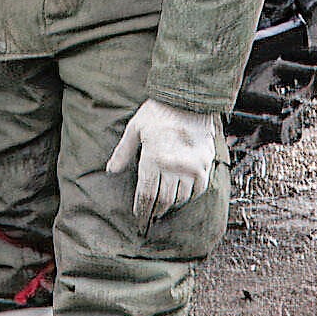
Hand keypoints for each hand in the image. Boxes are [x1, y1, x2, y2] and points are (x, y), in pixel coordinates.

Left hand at [102, 98, 220, 220]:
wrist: (188, 99)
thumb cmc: (159, 111)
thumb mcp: (134, 128)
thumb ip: (123, 152)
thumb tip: (111, 170)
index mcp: (153, 159)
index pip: (146, 194)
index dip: (142, 208)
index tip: (139, 216)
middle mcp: (173, 167)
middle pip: (163, 200)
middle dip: (155, 210)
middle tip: (151, 216)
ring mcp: (191, 167)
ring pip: (181, 197)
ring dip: (172, 204)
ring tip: (165, 207)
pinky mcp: (205, 164)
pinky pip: (199, 189)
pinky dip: (190, 196)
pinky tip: (183, 196)